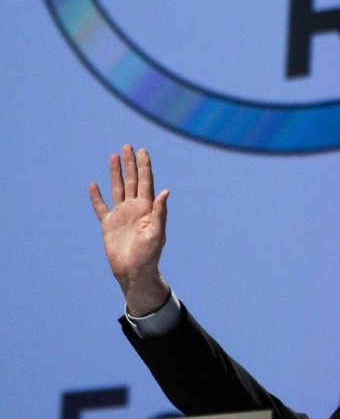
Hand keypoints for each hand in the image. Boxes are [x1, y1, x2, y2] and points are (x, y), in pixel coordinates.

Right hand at [90, 144, 170, 315]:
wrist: (134, 272)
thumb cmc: (149, 255)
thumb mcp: (157, 233)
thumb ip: (160, 212)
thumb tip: (165, 191)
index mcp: (147, 208)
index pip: (146, 181)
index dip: (144, 166)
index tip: (142, 151)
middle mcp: (134, 207)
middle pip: (132, 180)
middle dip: (130, 163)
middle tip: (127, 146)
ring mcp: (121, 215)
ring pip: (118, 188)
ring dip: (116, 173)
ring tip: (113, 156)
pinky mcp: (109, 225)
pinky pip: (101, 207)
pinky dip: (97, 197)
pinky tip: (94, 185)